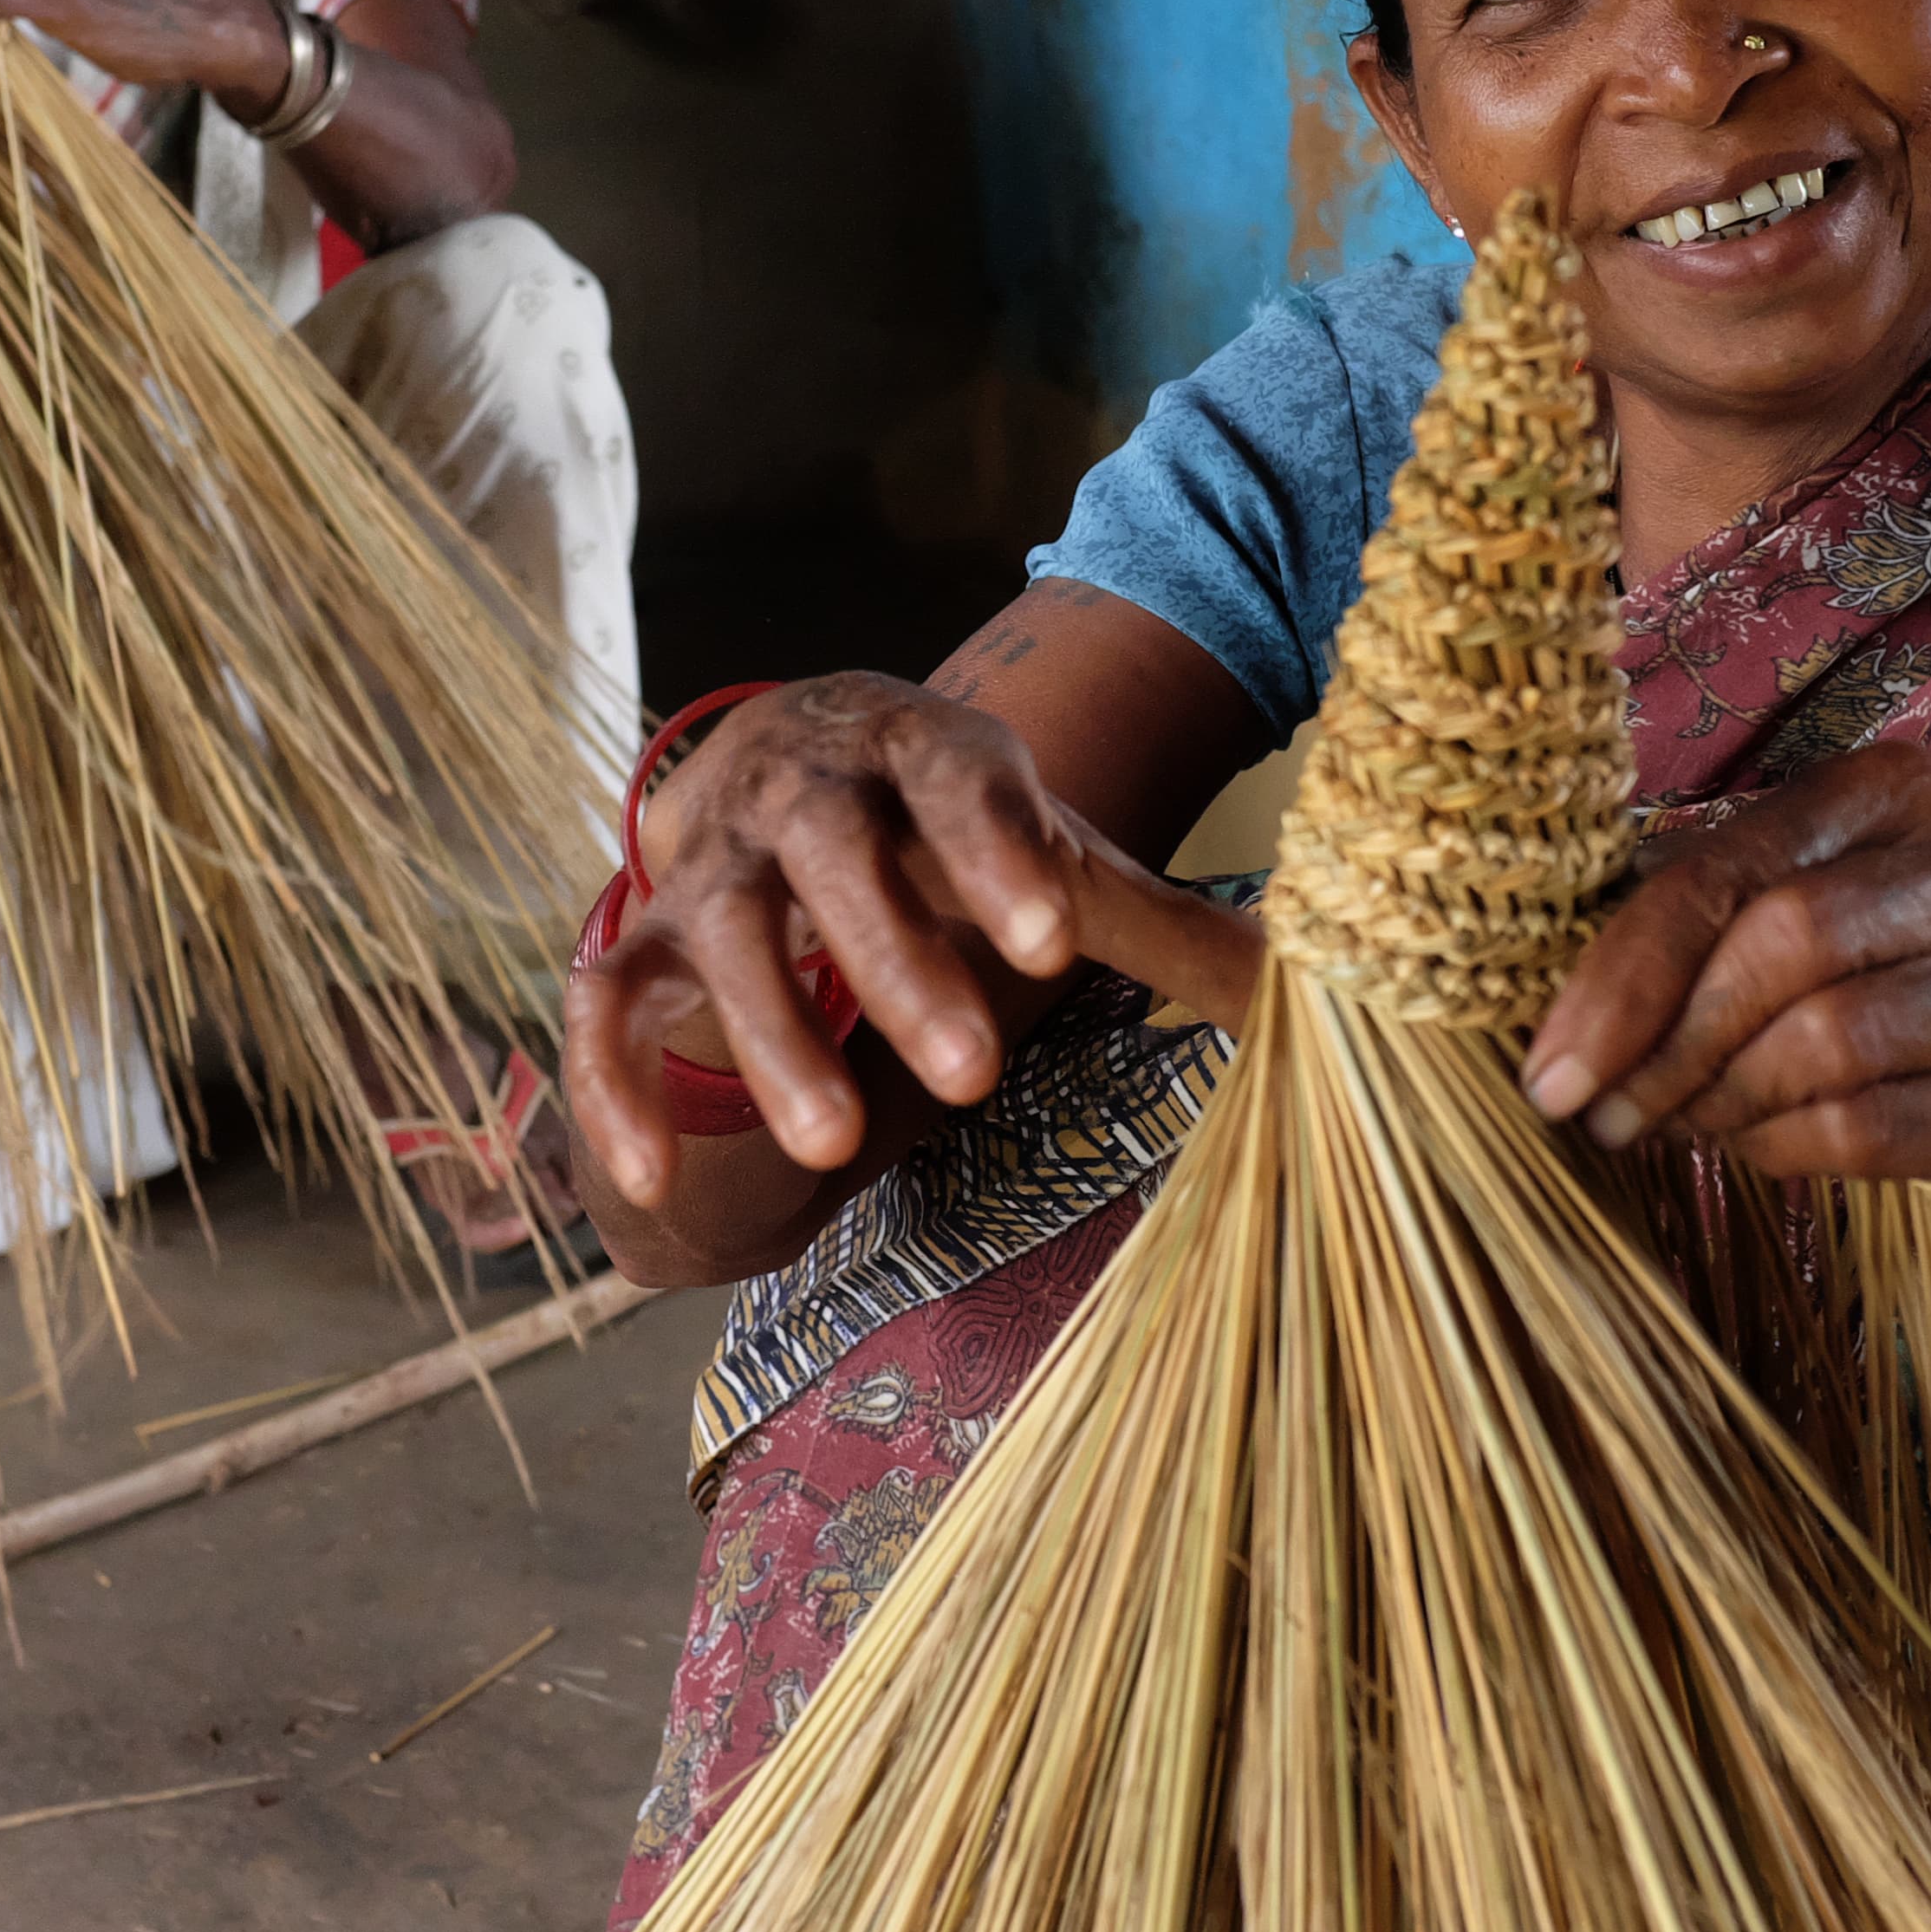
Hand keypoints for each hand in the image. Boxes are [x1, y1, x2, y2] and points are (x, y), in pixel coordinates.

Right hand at [561, 676, 1264, 1209]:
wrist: (800, 762)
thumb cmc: (954, 832)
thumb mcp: (1056, 857)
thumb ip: (1162, 926)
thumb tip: (1325, 991)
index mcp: (921, 750)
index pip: (961, 786)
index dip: (1001, 857)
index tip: (1054, 940)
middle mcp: (804, 789)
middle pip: (835, 856)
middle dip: (897, 961)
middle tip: (971, 1072)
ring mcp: (711, 862)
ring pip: (722, 932)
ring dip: (770, 1036)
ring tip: (833, 1147)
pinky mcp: (643, 939)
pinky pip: (605, 1008)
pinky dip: (616, 1088)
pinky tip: (650, 1181)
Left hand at [1520, 742, 1930, 1298]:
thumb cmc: (1870, 983)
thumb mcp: (1783, 913)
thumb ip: (1685, 919)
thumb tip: (1550, 1006)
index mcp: (1895, 789)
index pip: (1729, 867)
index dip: (1624, 971)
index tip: (1551, 1067)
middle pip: (1783, 942)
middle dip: (1669, 1044)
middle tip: (1607, 1114)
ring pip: (1828, 1039)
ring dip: (1723, 1100)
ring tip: (1682, 1124)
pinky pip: (1872, 1127)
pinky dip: (1784, 1147)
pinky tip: (1756, 1148)